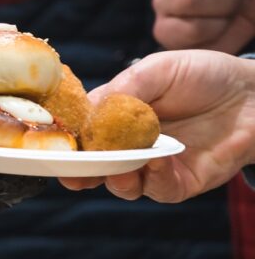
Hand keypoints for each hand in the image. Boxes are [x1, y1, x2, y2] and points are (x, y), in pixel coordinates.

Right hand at [60, 51, 254, 203]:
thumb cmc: (205, 75)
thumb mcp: (159, 69)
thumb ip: (126, 88)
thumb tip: (91, 111)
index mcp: (117, 117)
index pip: (83, 133)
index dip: (66, 141)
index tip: (52, 144)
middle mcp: (131, 146)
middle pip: (95, 166)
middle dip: (79, 172)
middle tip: (70, 172)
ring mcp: (154, 167)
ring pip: (122, 184)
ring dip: (116, 177)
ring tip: (118, 165)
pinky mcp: (181, 183)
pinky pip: (159, 190)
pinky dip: (154, 178)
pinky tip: (157, 160)